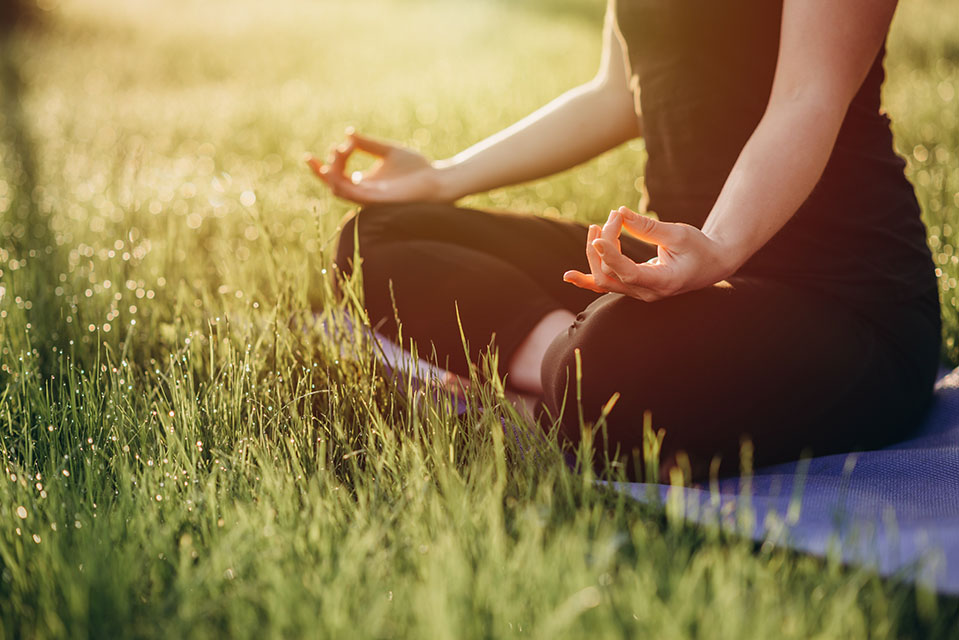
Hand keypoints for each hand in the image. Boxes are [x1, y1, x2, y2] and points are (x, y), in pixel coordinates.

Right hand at [306, 128, 451, 204]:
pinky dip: (341, 183)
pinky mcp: (376, 201)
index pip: (337, 174)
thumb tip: (348, 133)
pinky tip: (336, 172)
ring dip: (331, 173)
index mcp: (364, 182)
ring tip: (331, 156)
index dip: (331, 160)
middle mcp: (363, 192)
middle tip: (327, 152)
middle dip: (322, 168)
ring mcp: (368, 198)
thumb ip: (368, 144)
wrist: (436, 180)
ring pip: (339, 189)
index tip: (341, 142)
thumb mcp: (388, 151)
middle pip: (332, 183)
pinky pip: (352, 195)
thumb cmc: (416, 168)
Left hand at [563, 206, 736, 301]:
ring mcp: (638, 293)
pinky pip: (605, 286)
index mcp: (664, 282)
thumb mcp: (679, 234)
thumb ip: (648, 227)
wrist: (711, 265)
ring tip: (594, 228)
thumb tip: (619, 212)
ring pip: (604, 280)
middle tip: (612, 218)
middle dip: (604, 245)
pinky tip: (569, 276)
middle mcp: (647, 293)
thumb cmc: (700, 248)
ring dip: (594, 255)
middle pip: (610, 274)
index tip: (598, 235)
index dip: (611, 255)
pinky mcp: (632, 288)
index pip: (629, 273)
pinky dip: (586, 280)